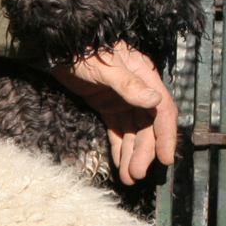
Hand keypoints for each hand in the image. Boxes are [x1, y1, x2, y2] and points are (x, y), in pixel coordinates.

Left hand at [51, 43, 177, 184]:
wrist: (59, 48)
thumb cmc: (82, 51)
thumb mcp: (106, 68)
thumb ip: (129, 85)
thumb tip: (154, 100)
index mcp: (145, 77)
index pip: (162, 111)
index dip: (166, 136)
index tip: (165, 159)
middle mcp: (138, 91)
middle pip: (147, 127)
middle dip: (144, 152)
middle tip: (136, 174)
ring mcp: (122, 100)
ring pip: (133, 132)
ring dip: (132, 154)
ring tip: (128, 177)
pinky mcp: (107, 106)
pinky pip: (117, 130)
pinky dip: (119, 147)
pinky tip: (119, 164)